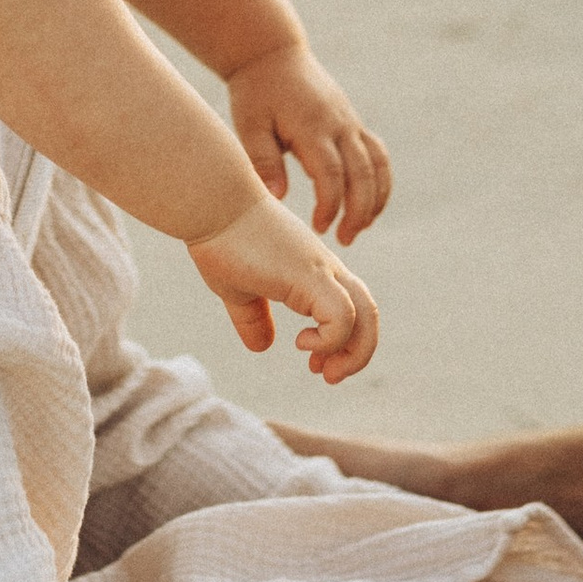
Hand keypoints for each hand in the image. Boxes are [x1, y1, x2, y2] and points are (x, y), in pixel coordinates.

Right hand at [189, 190, 377, 383]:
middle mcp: (326, 270)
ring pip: (366, 314)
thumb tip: (262, 346)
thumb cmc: (220, 239)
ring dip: (353, 352)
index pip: (352, 309)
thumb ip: (252, 317)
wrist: (213, 205)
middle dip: (358, 353)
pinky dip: (331, 339)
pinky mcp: (310, 275)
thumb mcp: (237, 290)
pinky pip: (342, 315)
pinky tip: (301, 343)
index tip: (316, 363)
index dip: (344, 343)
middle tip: (329, 376)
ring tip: (323, 370)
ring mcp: (321, 270)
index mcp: (314, 273)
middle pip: (369, 313)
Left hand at [225, 42, 390, 242]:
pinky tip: (369, 204)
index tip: (319, 228)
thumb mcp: (250, 125)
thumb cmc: (256, 93)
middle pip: (363, 173)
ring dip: (375, 200)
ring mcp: (350, 122)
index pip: (331, 173)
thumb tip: (277, 197)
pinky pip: (378, 155)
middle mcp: (339, 124)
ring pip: (378, 165)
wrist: (271, 55)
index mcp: (312, 126)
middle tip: (344, 240)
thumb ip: (263, 160)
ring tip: (359, 228)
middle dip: (358, 211)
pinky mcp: (354, 123)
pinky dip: (380, 181)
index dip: (330, 205)